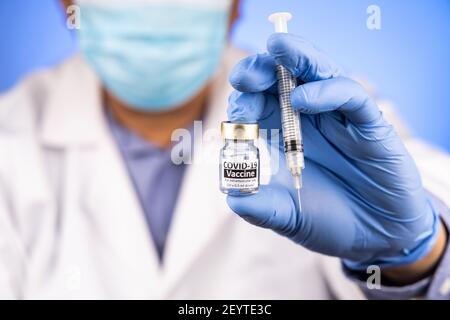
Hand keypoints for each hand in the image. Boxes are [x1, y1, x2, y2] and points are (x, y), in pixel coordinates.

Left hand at [226, 33, 439, 270]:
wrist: (375, 235)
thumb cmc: (327, 219)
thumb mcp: (287, 216)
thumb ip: (259, 208)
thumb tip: (233, 196)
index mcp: (279, 134)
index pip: (255, 102)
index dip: (242, 101)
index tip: (236, 116)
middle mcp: (304, 119)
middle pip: (280, 78)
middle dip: (260, 71)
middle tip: (246, 76)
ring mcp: (336, 117)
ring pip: (317, 72)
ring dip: (297, 57)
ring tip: (277, 48)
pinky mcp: (368, 122)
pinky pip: (349, 95)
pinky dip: (327, 91)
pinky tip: (303, 99)